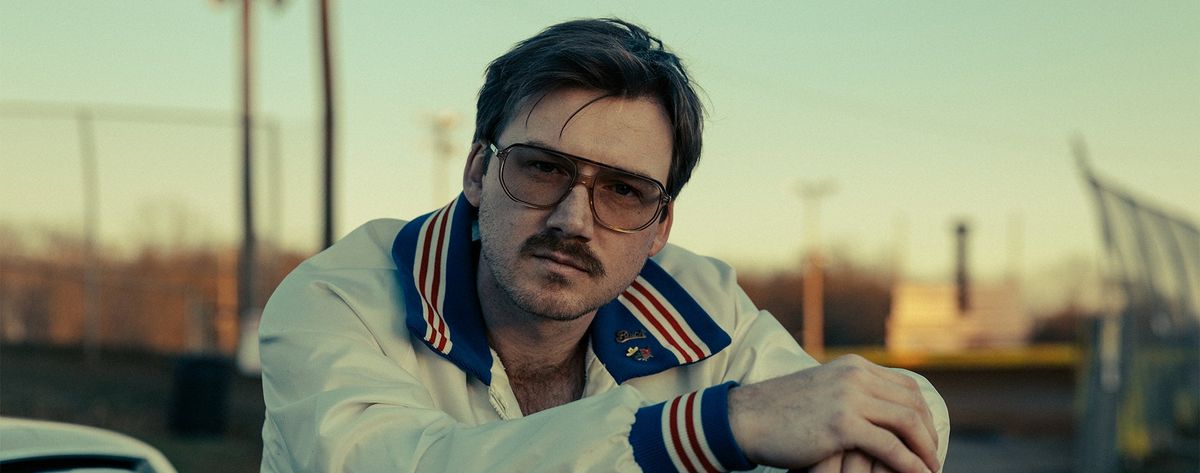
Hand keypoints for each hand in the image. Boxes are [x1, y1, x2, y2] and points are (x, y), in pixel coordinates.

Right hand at [727, 355, 938, 472]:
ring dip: (925, 448)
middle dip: (928, 432)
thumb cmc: (781, 411)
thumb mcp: (822, 391)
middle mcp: (855, 376)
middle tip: (933, 456)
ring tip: (930, 468)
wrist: (747, 418)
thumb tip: (874, 413)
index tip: (926, 436)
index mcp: (853, 366)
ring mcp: (849, 398)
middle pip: (912, 402)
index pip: (905, 386)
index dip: (922, 413)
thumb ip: (849, 393)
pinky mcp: (842, 424)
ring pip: (907, 422)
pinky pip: (889, 446)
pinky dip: (909, 463)